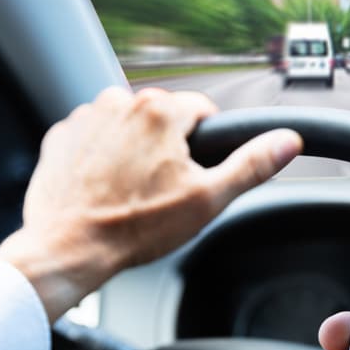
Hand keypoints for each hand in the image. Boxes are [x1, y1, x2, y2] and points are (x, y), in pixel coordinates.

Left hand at [0, 86, 301, 321]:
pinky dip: (102, 157)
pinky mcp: (62, 135)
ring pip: (128, 126)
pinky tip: (105, 188)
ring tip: (131, 191)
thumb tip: (287, 141)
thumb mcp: (207, 200)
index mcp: (160, 111)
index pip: (202, 110)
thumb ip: (251, 165)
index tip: (195, 172)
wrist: (68, 247)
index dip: (207, 144)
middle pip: (164, 118)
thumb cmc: (134, 227)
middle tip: (163, 190)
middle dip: (169, 148)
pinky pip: (95, 137)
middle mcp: (120, 102)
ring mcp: (86, 116)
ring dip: (134, 150)